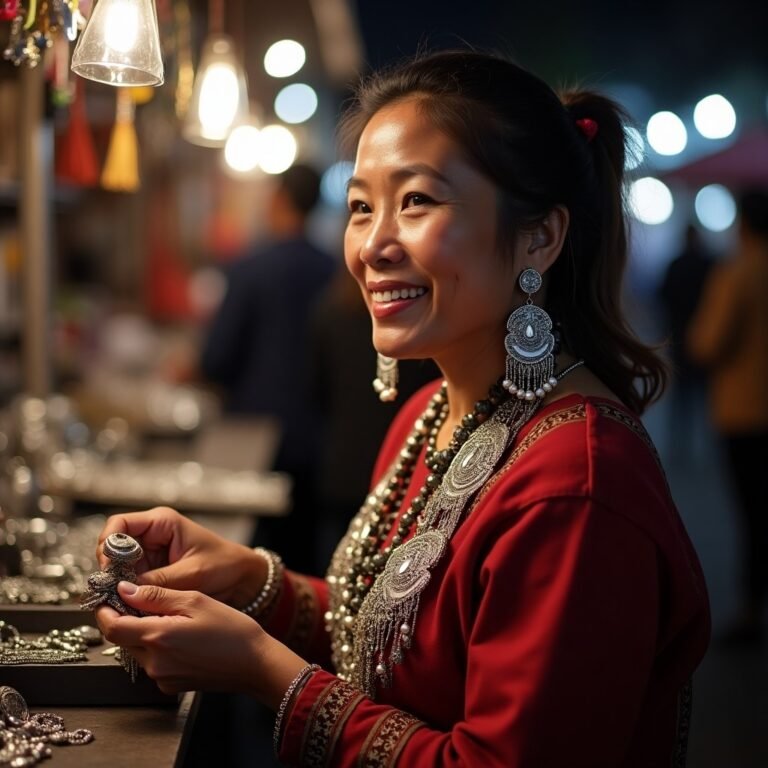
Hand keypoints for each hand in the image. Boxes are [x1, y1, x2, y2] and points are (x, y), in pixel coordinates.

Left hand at [96, 582, 306, 704]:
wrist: (254, 664)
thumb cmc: (231, 629)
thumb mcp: (195, 600)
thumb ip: (156, 596)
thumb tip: (124, 589)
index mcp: (158, 637)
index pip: (111, 626)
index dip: (104, 610)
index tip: (108, 595)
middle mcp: (154, 662)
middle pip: (120, 639)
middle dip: (123, 618)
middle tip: (137, 599)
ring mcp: (160, 677)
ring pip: (135, 650)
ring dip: (140, 632)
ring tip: (165, 615)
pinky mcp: (169, 685)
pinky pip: (151, 662)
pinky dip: (155, 646)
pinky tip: (178, 634)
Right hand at [97, 507, 266, 607]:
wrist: (243, 578)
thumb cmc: (225, 565)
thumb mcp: (192, 573)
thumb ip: (158, 582)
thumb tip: (124, 591)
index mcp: (161, 523)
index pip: (118, 525)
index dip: (107, 545)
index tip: (108, 569)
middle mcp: (151, 535)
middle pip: (113, 548)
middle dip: (110, 570)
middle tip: (112, 592)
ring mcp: (150, 555)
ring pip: (118, 568)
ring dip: (118, 584)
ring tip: (122, 602)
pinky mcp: (151, 572)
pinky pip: (130, 582)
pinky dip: (128, 593)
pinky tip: (132, 606)